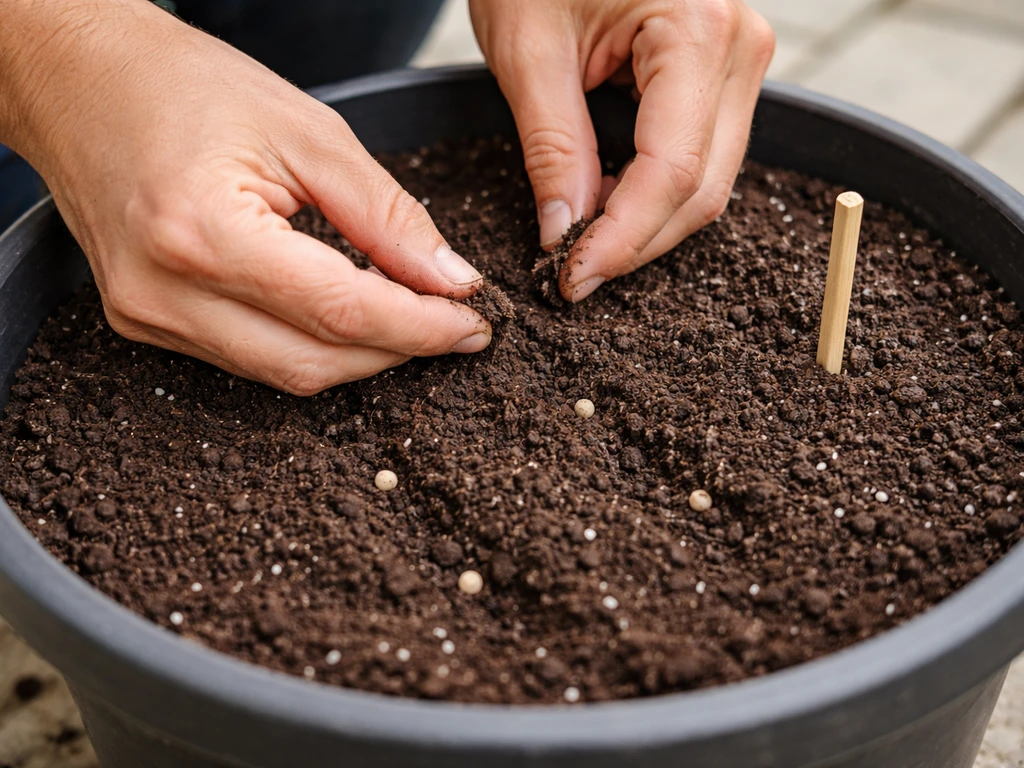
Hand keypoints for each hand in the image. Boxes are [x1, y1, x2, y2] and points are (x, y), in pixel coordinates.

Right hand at [0, 0, 490, 394]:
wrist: (76, 77)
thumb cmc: (182, 84)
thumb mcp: (308, 132)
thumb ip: (387, 215)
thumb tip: (450, 280)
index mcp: (202, 231)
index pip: (340, 312)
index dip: (421, 327)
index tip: (474, 323)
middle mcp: (164, 291)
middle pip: (313, 363)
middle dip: (397, 352)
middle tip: (454, 325)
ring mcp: (147, 315)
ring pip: (283, 373)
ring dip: (358, 356)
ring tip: (409, 320)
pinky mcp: (144, 322)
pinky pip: (248, 359)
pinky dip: (309, 345)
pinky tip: (345, 317)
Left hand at [471, 0, 774, 301]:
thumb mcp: (528, 52)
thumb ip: (552, 149)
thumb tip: (564, 233)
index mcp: (697, 29)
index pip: (672, 172)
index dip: (622, 239)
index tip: (571, 279)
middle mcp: (739, 47)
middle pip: (702, 187)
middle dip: (635, 243)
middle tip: (570, 274)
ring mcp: (740, 59)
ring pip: (710, 180)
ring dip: (647, 223)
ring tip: (582, 237)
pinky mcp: (724, 71)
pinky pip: (703, 155)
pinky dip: (656, 191)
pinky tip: (608, 199)